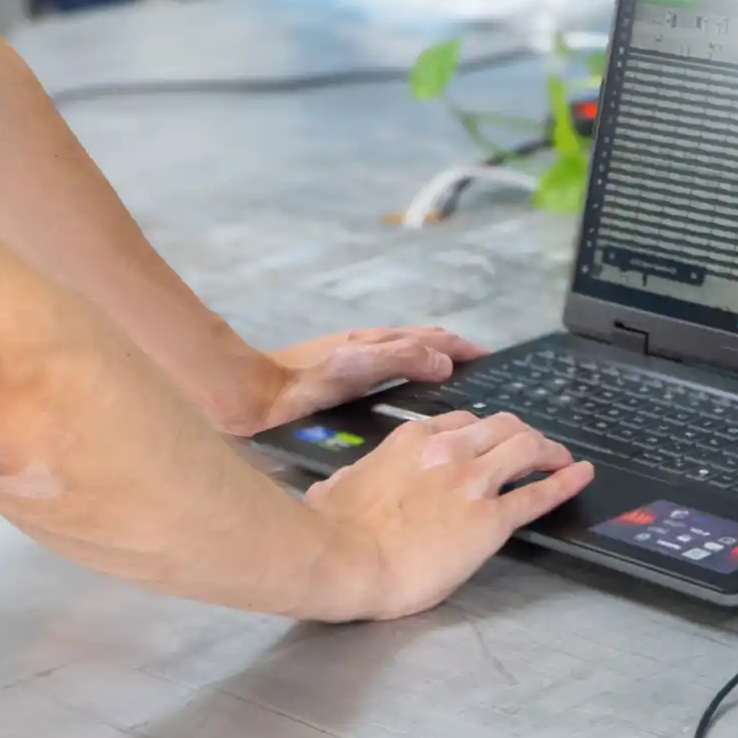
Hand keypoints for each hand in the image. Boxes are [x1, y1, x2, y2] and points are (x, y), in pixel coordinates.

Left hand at [218, 327, 488, 434]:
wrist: (251, 398)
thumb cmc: (300, 384)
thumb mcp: (356, 367)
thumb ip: (400, 359)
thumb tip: (445, 361)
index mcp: (375, 343)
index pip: (430, 338)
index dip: (461, 347)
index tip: (487, 356)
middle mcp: (366, 349)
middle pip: (419, 342)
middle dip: (451, 350)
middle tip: (477, 365)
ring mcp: (351, 364)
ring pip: (402, 357)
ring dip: (429, 362)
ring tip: (450, 378)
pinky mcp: (338, 383)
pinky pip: (385, 373)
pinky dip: (406, 376)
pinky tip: (403, 396)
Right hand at [305, 412, 594, 619]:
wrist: (346, 560)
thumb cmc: (334, 529)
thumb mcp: (338, 486)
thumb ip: (355, 477)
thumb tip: (345, 483)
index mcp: (413, 440)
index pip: (462, 422)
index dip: (484, 431)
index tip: (491, 441)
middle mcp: (449, 451)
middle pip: (502, 426)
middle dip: (522, 433)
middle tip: (534, 445)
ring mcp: (474, 483)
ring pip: (526, 449)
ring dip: (548, 450)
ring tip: (562, 458)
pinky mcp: (492, 520)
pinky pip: (538, 494)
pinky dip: (565, 482)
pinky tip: (581, 475)